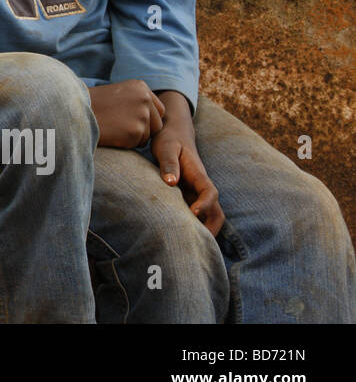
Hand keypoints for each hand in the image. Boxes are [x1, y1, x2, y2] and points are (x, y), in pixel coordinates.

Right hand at [88, 79, 165, 147]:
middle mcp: (145, 99)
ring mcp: (141, 115)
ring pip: (148, 136)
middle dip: (144, 130)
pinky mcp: (135, 131)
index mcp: (141, 87)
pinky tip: (112, 134)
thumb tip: (153, 115)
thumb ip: (137, 101)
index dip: (146, 119)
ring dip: (134, 137)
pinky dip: (126, 143)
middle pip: (157, 124)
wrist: (75, 111)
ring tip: (114, 129)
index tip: (130, 121)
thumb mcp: (119, 93)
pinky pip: (137, 144)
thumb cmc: (94, 105)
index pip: (158, 110)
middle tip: (122, 128)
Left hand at [151, 91, 223, 236]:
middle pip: (217, 212)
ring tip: (189, 247)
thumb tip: (171, 182)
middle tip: (196, 245)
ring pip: (210, 217)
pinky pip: (197, 216)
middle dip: (211, 229)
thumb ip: (168, 163)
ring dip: (204, 231)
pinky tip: (180, 237)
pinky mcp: (190, 197)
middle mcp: (202, 187)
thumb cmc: (168, 140)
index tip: (193, 213)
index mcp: (199, 175)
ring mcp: (197, 193)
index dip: (205, 204)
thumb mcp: (165, 147)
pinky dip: (194, 227)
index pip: (210, 193)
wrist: (173, 133)